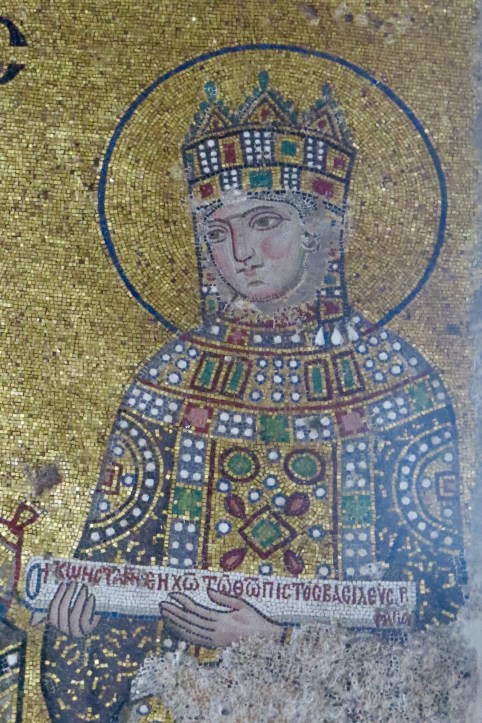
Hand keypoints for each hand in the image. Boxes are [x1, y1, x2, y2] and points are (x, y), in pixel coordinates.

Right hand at [48, 581, 100, 637]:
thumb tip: (62, 582)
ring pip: (73, 616)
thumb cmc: (82, 604)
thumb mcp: (71, 600)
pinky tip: (91, 596)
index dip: (57, 596)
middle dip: (68, 595)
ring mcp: (75, 631)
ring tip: (84, 588)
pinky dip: (88, 607)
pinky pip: (85, 620)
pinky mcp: (87, 630)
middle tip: (75, 582)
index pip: (52, 611)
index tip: (64, 583)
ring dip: (78, 600)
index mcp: (56, 622)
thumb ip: (64, 595)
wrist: (97, 613)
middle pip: (62, 612)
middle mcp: (64, 629)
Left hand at [161, 588, 282, 648]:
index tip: (173, 594)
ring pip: (189, 633)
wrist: (265, 641)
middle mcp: (216, 633)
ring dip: (175, 623)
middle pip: (189, 622)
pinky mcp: (214, 646)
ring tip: (164, 614)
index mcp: (222, 621)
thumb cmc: (255, 620)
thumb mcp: (242, 606)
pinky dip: (182, 634)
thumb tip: (208, 590)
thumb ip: (224, 598)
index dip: (183, 602)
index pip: (197, 611)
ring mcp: (214, 641)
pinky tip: (175, 628)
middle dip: (174, 613)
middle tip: (162, 605)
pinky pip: (194, 640)